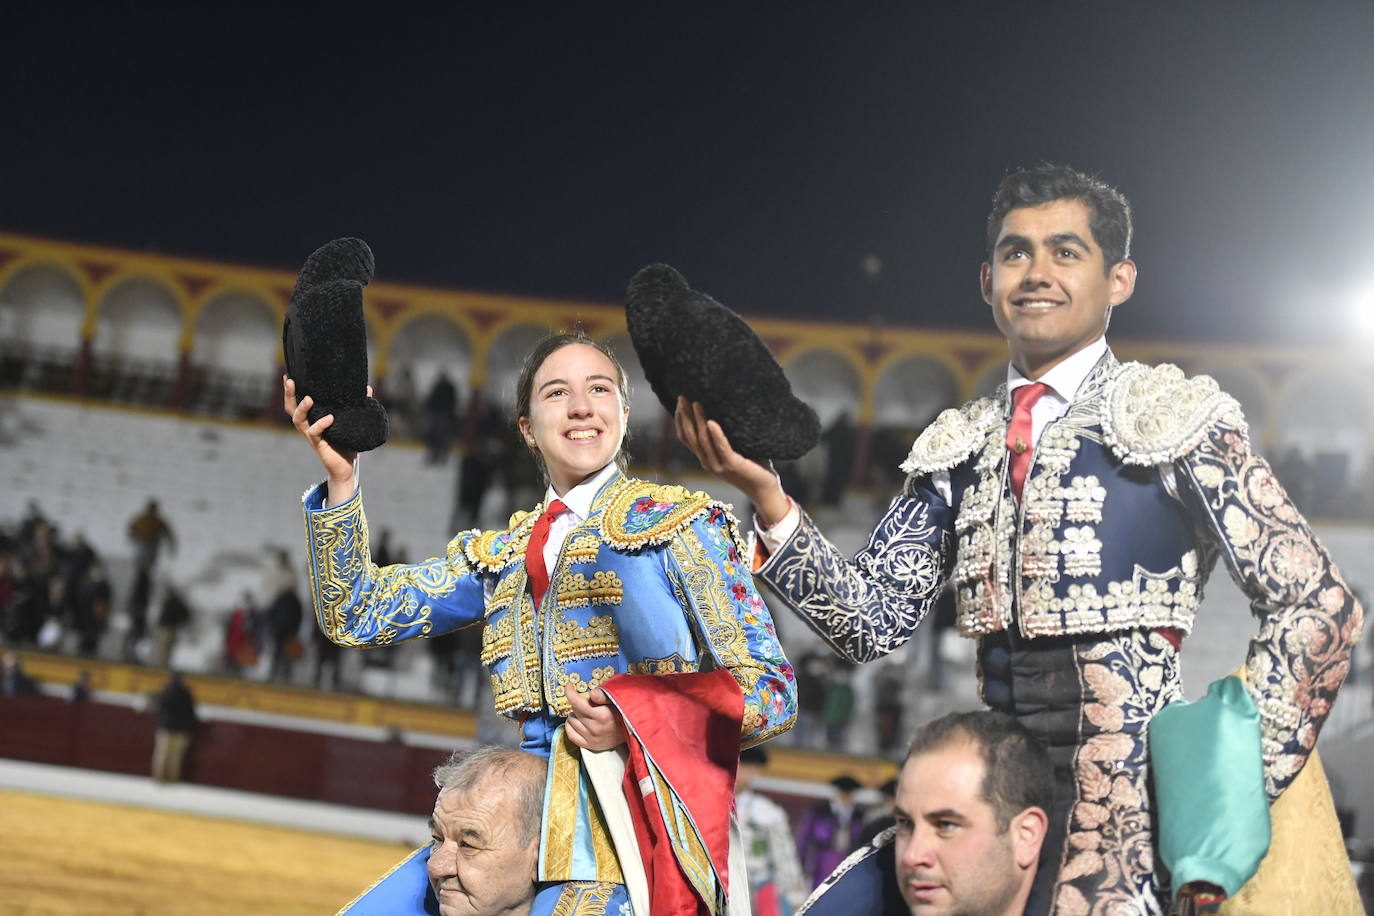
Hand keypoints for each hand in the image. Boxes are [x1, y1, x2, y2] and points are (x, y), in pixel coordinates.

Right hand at [285, 375, 365, 502]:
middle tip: (290, 380)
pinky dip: (321, 424)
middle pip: (291, 409)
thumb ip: (357, 405)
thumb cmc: (347, 443)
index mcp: (312, 419)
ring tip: (309, 398)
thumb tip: (367, 389)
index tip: (289, 375)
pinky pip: (315, 433)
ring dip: (302, 408)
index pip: (297, 402)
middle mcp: (308, 426)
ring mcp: (311, 436)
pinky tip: (330, 417)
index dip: (291, 390)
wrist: (346, 467)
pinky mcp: (318, 445)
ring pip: (298, 420)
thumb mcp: (351, 421)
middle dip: (289, 394)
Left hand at [563, 684, 625, 750]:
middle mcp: (595, 728)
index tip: (569, 687)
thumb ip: (604, 696)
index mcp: (602, 715)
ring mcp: (592, 738)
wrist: (634, 732)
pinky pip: (571, 735)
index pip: (577, 702)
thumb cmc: (625, 714)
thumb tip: (592, 693)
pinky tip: (576, 721)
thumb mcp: (618, 700)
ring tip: (584, 712)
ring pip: (571, 722)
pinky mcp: (590, 745)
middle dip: (577, 702)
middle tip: (586, 700)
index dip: (570, 692)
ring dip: (574, 714)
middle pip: (574, 710)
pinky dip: (570, 726)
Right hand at [674, 397, 790, 524]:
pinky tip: (711, 421)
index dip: (680, 420)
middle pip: (690, 437)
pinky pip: (721, 447)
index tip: (679, 402)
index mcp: (706, 458)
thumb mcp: (734, 448)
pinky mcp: (733, 465)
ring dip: (698, 421)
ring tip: (697, 403)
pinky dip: (715, 434)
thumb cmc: (752, 466)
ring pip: (703, 441)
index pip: (686, 438)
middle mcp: (708, 462)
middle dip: (685, 416)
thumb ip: (726, 435)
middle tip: (682, 398)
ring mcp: (719, 465)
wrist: (764, 490)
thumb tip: (725, 408)